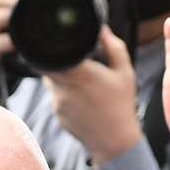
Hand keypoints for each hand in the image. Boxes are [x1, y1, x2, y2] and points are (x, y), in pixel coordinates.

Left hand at [41, 27, 142, 164]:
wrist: (113, 140)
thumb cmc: (121, 104)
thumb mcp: (124, 72)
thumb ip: (113, 47)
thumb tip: (102, 29)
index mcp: (81, 73)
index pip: (51, 55)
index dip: (48, 46)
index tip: (54, 40)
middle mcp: (64, 87)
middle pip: (45, 66)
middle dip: (54, 59)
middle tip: (66, 55)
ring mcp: (57, 101)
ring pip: (50, 81)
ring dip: (60, 75)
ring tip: (80, 78)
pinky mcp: (56, 112)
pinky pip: (55, 95)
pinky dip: (63, 91)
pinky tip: (80, 96)